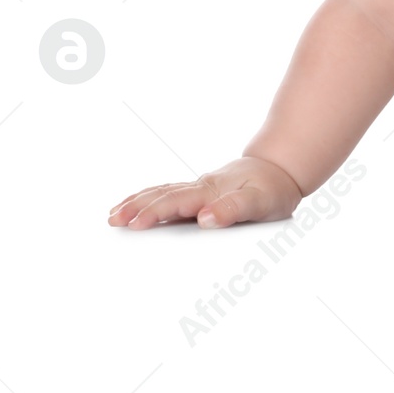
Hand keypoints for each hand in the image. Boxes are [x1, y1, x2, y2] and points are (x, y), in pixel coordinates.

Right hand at [108, 156, 303, 229]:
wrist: (281, 169)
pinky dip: (151, 198)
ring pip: (162, 192)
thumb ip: (234, 209)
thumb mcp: (261, 201)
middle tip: (112, 220)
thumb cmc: (272, 188)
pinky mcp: (201, 192)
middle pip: (162, 195)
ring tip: (114, 214)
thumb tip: (204, 219)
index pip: (177, 202)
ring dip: (137, 202)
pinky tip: (140, 204)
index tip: (134, 223)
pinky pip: (170, 193)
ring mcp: (199, 189)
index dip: (155, 212)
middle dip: (135, 207)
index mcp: (211, 191)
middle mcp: (201, 188)